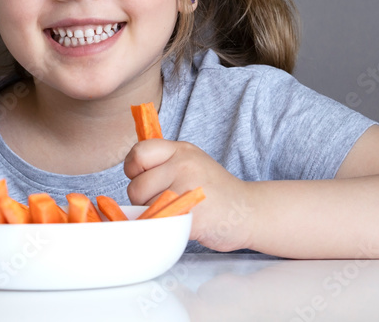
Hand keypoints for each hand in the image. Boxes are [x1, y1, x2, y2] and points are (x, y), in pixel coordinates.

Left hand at [123, 139, 254, 251]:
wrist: (248, 211)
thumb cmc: (214, 190)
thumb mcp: (191, 162)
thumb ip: (164, 162)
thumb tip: (130, 168)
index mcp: (181, 150)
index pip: (139, 153)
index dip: (134, 168)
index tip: (142, 177)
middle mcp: (183, 166)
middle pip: (136, 186)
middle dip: (143, 198)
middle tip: (164, 201)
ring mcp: (188, 190)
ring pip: (145, 208)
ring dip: (153, 215)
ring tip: (176, 211)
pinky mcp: (191, 217)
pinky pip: (159, 224)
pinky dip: (164, 228)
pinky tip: (182, 223)